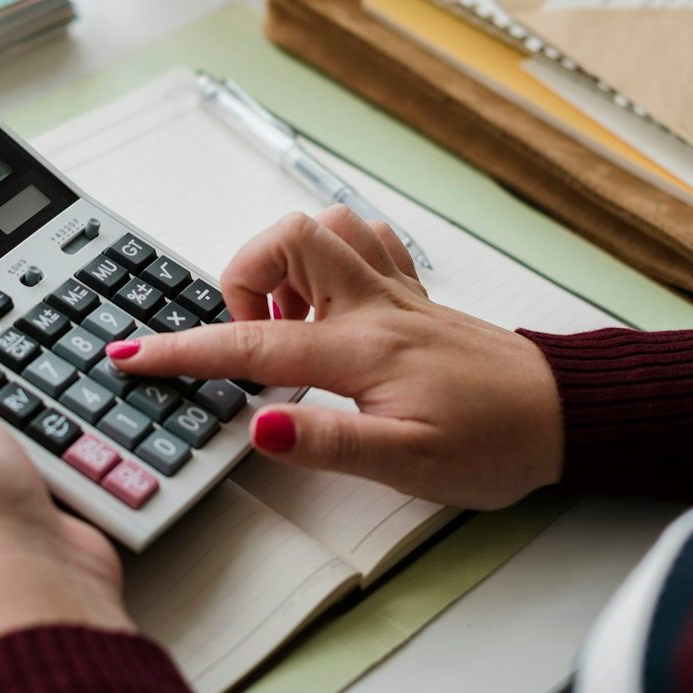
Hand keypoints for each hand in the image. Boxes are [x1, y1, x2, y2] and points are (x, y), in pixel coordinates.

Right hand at [105, 207, 562, 509]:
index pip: (251, 344)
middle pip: (287, 239)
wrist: (563, 415)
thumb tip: (259, 426)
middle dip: (241, 275)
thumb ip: (330, 443)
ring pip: (324, 226)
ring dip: (288, 263)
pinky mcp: (413, 292)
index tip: (130, 357)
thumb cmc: (494, 445)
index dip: (182, 353)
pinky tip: (332, 299)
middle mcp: (374, 304)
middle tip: (250, 336)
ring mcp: (395, 290)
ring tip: (289, 321)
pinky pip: (364, 238)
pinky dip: (333, 253)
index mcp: (361, 350)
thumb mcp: (410, 466)